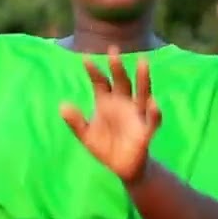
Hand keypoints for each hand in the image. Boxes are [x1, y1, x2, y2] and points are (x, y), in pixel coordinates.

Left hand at [60, 47, 161, 182]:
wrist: (122, 168)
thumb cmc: (105, 147)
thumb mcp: (86, 136)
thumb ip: (76, 122)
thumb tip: (63, 105)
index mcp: (107, 102)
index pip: (100, 82)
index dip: (94, 71)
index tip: (85, 58)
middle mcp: (123, 104)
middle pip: (121, 81)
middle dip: (117, 67)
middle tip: (113, 50)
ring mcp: (136, 115)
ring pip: (142, 93)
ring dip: (142, 78)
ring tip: (142, 62)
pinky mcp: (146, 130)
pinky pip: (152, 120)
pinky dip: (154, 112)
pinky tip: (153, 104)